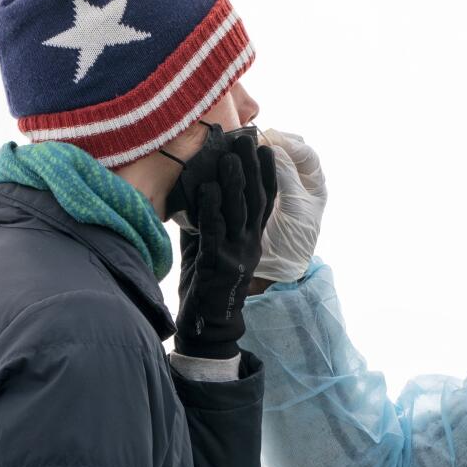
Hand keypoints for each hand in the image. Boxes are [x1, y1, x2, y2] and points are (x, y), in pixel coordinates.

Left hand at [175, 130, 276, 358]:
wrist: (208, 326)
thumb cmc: (207, 285)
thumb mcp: (210, 248)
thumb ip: (209, 222)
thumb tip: (198, 191)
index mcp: (251, 241)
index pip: (265, 203)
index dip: (267, 175)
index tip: (267, 149)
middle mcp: (249, 245)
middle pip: (255, 200)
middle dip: (253, 168)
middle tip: (248, 140)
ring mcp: (235, 255)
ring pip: (238, 212)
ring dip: (234, 183)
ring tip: (229, 157)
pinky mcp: (217, 265)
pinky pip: (214, 231)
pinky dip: (210, 208)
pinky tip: (205, 187)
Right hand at [255, 129, 326, 282]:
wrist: (274, 267)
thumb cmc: (293, 241)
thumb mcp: (296, 208)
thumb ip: (288, 177)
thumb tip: (275, 147)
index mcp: (313, 184)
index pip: (306, 154)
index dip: (290, 145)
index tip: (271, 144)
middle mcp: (297, 180)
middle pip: (288, 148)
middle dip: (273, 141)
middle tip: (254, 141)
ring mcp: (278, 184)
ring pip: (270, 156)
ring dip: (257, 149)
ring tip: (242, 145)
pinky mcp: (259, 190)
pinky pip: (255, 170)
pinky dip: (247, 162)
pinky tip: (235, 159)